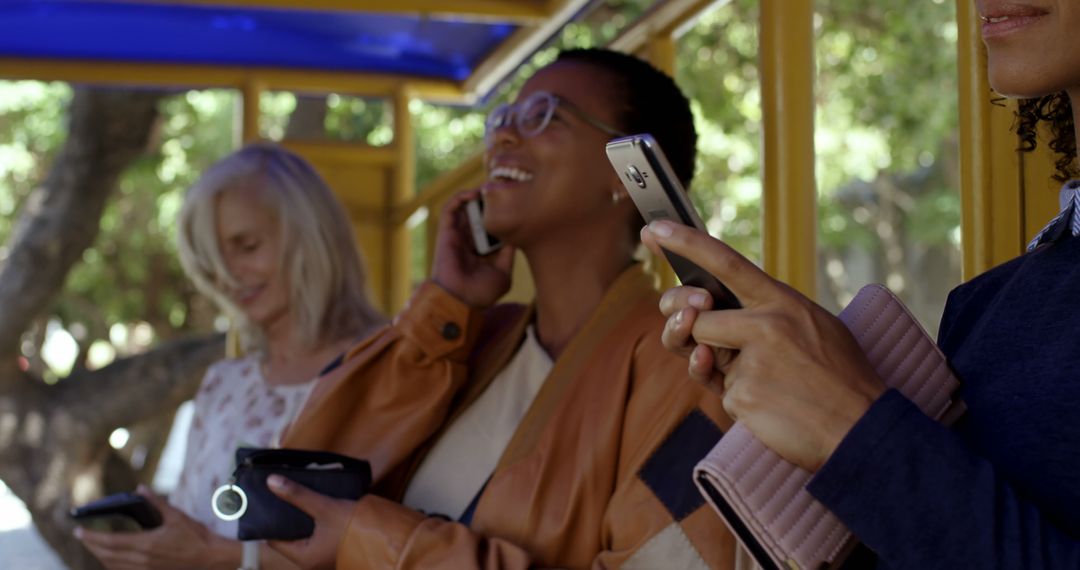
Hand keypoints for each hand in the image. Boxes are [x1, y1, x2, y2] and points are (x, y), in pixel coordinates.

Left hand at [75, 486, 233, 569]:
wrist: (210, 558)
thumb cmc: (196, 537)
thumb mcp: (177, 516)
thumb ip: (157, 503)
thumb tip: (141, 489)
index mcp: (147, 544)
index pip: (111, 542)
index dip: (92, 537)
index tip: (79, 531)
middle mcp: (142, 560)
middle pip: (107, 556)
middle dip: (92, 546)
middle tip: (82, 536)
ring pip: (112, 566)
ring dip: (100, 556)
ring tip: (94, 546)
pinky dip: (112, 565)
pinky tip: (111, 558)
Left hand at [266, 475, 355, 569]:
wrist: (387, 538)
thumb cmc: (353, 528)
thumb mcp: (324, 507)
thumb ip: (297, 495)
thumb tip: (271, 481)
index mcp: (303, 558)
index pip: (274, 540)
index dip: (269, 520)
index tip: (268, 501)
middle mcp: (311, 562)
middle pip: (290, 537)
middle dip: (287, 515)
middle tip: (283, 494)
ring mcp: (325, 557)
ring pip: (305, 534)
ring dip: (303, 517)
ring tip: (299, 495)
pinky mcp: (336, 549)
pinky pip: (319, 534)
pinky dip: (316, 521)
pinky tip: (317, 505)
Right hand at [430, 189, 515, 307]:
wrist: (461, 301)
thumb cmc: (481, 293)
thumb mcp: (504, 273)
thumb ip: (508, 253)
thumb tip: (517, 233)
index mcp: (482, 251)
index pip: (491, 226)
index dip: (500, 212)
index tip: (514, 200)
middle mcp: (469, 241)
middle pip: (479, 213)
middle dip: (490, 200)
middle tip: (503, 187)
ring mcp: (457, 236)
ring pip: (464, 208)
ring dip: (476, 195)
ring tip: (490, 186)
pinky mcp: (446, 233)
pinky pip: (449, 209)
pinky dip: (460, 197)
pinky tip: (474, 194)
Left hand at [641, 221, 886, 471]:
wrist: (864, 429)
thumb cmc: (838, 376)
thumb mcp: (812, 325)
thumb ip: (763, 314)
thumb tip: (707, 310)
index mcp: (782, 301)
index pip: (725, 261)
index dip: (685, 242)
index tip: (655, 228)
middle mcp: (764, 325)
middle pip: (695, 313)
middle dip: (682, 320)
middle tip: (689, 324)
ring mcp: (751, 362)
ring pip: (702, 353)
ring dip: (720, 366)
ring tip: (766, 377)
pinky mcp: (741, 397)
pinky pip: (720, 391)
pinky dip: (741, 400)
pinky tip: (774, 405)